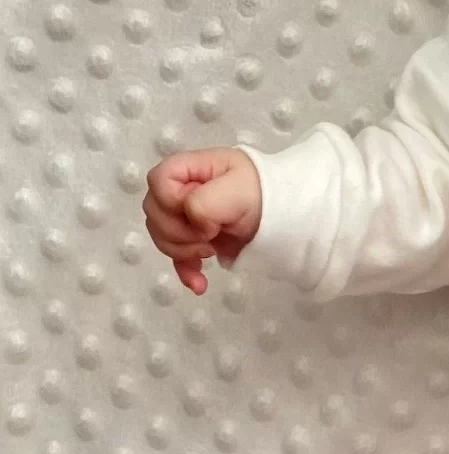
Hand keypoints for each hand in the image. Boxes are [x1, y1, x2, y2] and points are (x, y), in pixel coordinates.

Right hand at [142, 147, 263, 294]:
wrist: (288, 217)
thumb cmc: (264, 195)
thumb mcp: (237, 190)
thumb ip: (203, 203)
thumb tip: (193, 225)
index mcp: (189, 169)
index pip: (157, 181)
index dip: (173, 202)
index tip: (203, 216)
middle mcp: (181, 190)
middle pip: (154, 213)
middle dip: (180, 231)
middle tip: (212, 234)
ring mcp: (186, 216)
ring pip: (161, 237)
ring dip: (184, 251)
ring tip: (212, 248)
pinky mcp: (194, 239)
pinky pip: (176, 258)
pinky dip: (187, 272)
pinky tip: (200, 284)